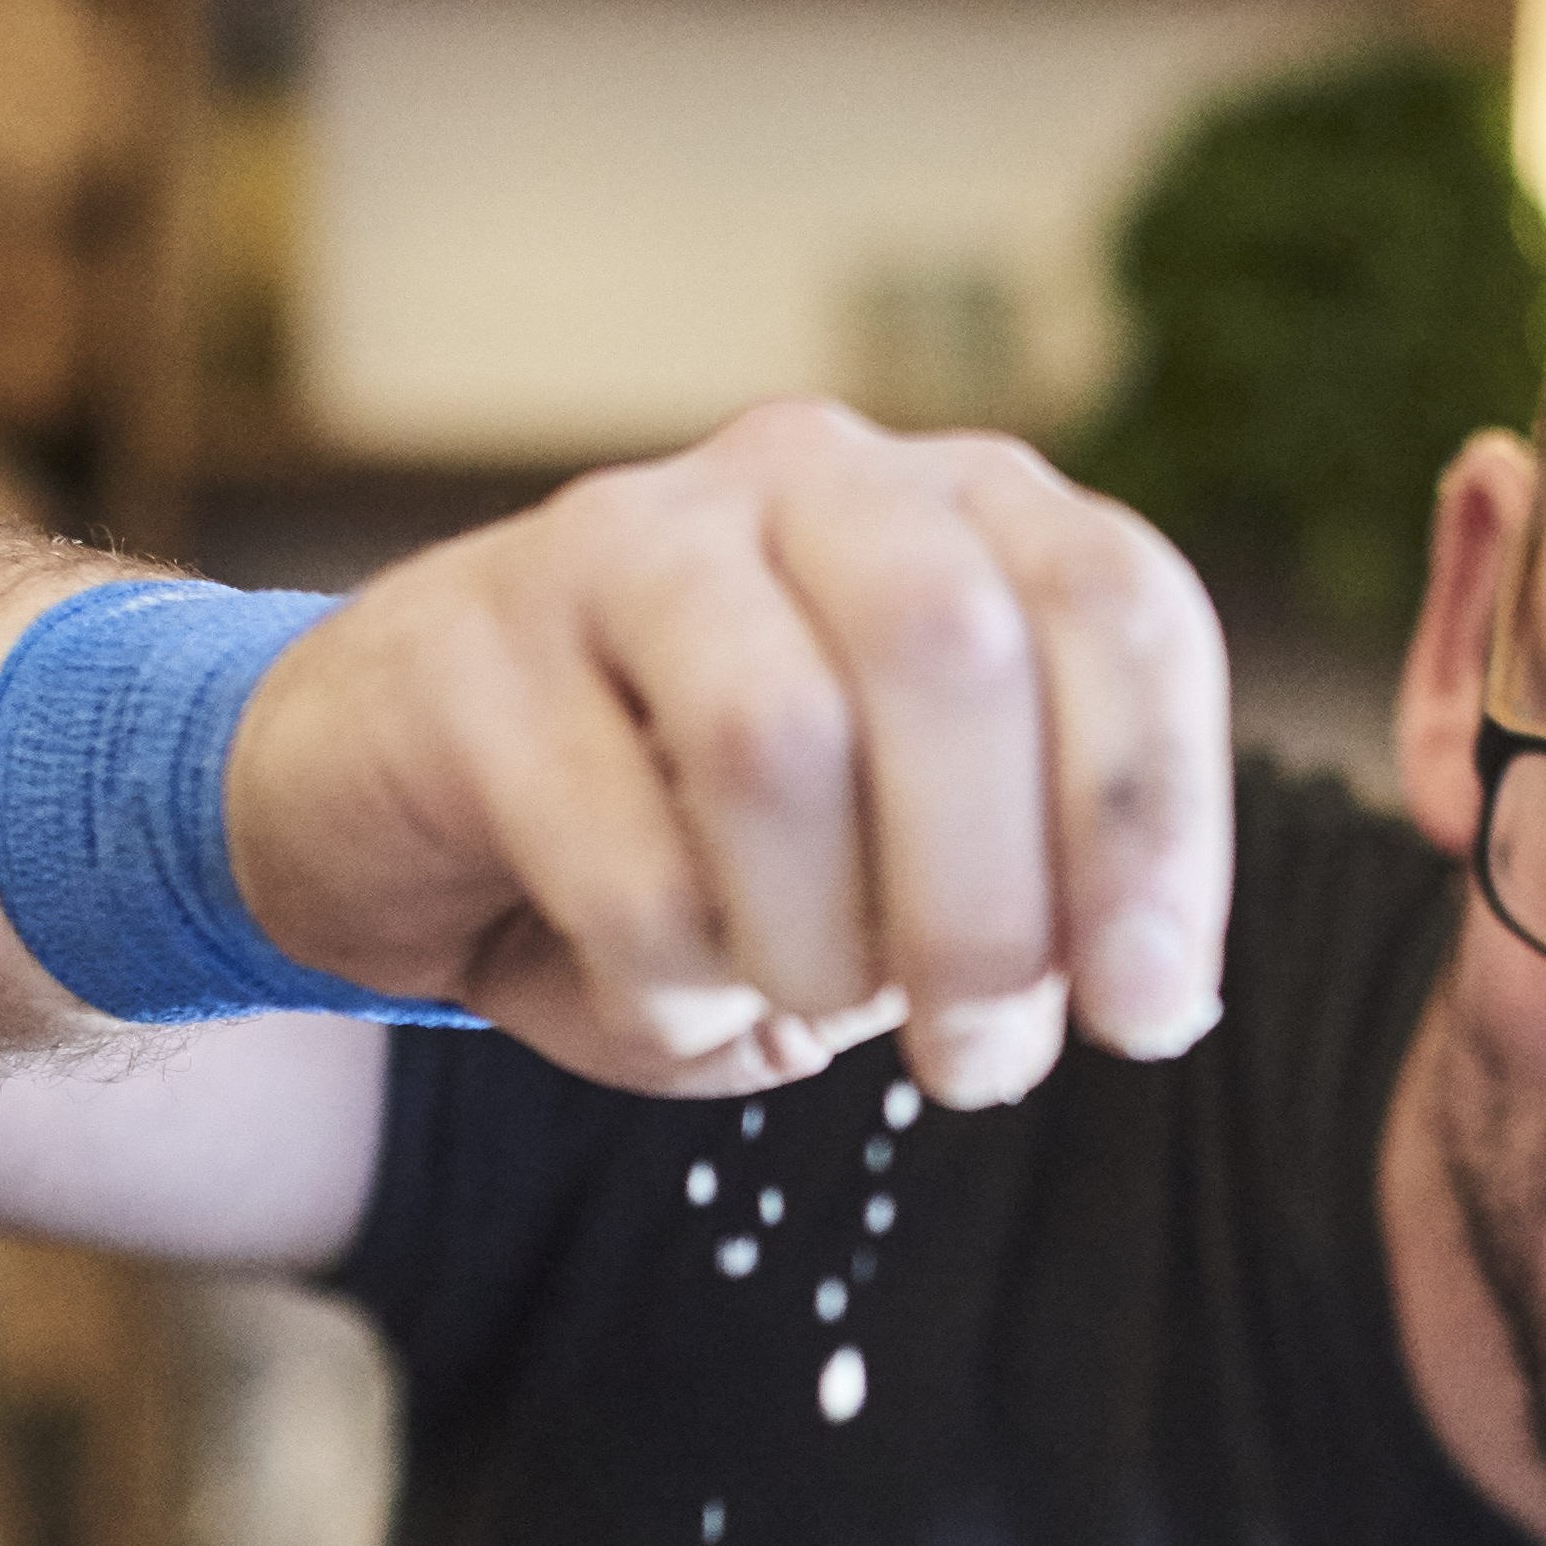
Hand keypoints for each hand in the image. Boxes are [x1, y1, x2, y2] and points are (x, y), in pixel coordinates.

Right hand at [223, 406, 1233, 1109]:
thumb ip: (1034, 886)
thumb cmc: (692, 843)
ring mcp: (629, 540)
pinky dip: (671, 983)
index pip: (1119, 607)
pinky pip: (619, 855)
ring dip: (823, 945)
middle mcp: (808, 478)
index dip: (1154, 826)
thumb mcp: (898, 860)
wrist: (391, 805)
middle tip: (978, 1067)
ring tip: (803, 1011)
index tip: (1146, 1012)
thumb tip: (1147, 987)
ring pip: (778, 738)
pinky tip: (659, 992)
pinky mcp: (477, 650)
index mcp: (955, 508)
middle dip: (993, 909)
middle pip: (955, 653)